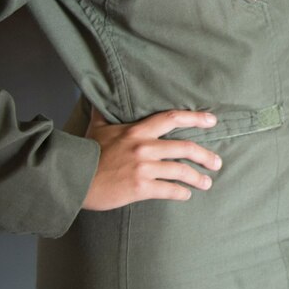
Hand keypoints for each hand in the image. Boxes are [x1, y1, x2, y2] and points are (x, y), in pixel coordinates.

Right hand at [83, 110, 221, 210]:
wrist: (72, 178)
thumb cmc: (85, 153)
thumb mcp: (97, 127)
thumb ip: (103, 111)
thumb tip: (95, 94)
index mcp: (136, 131)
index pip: (172, 118)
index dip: (195, 118)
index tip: (212, 121)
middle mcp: (144, 147)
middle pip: (185, 147)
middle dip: (205, 156)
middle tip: (217, 162)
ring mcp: (143, 168)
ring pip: (181, 171)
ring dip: (198, 178)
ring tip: (206, 183)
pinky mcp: (140, 187)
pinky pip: (169, 190)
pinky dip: (181, 193)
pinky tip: (186, 195)